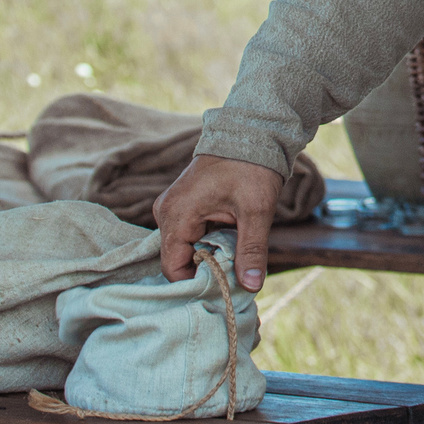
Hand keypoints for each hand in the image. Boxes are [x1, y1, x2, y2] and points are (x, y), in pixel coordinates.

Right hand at [152, 154, 282, 290]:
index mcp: (176, 214)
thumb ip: (251, 250)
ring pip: (187, 249)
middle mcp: (167, 213)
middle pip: (179, 260)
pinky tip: (231, 246)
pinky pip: (192, 236)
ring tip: (237, 261)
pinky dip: (210, 245)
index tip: (224, 290)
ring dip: (210, 258)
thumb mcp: (256, 210)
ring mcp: (173, 209)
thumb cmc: (252, 167)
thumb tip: (250, 287)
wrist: (252, 133)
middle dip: (206, 272)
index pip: (173, 268)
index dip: (197, 283)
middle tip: (236, 278)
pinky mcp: (184, 207)